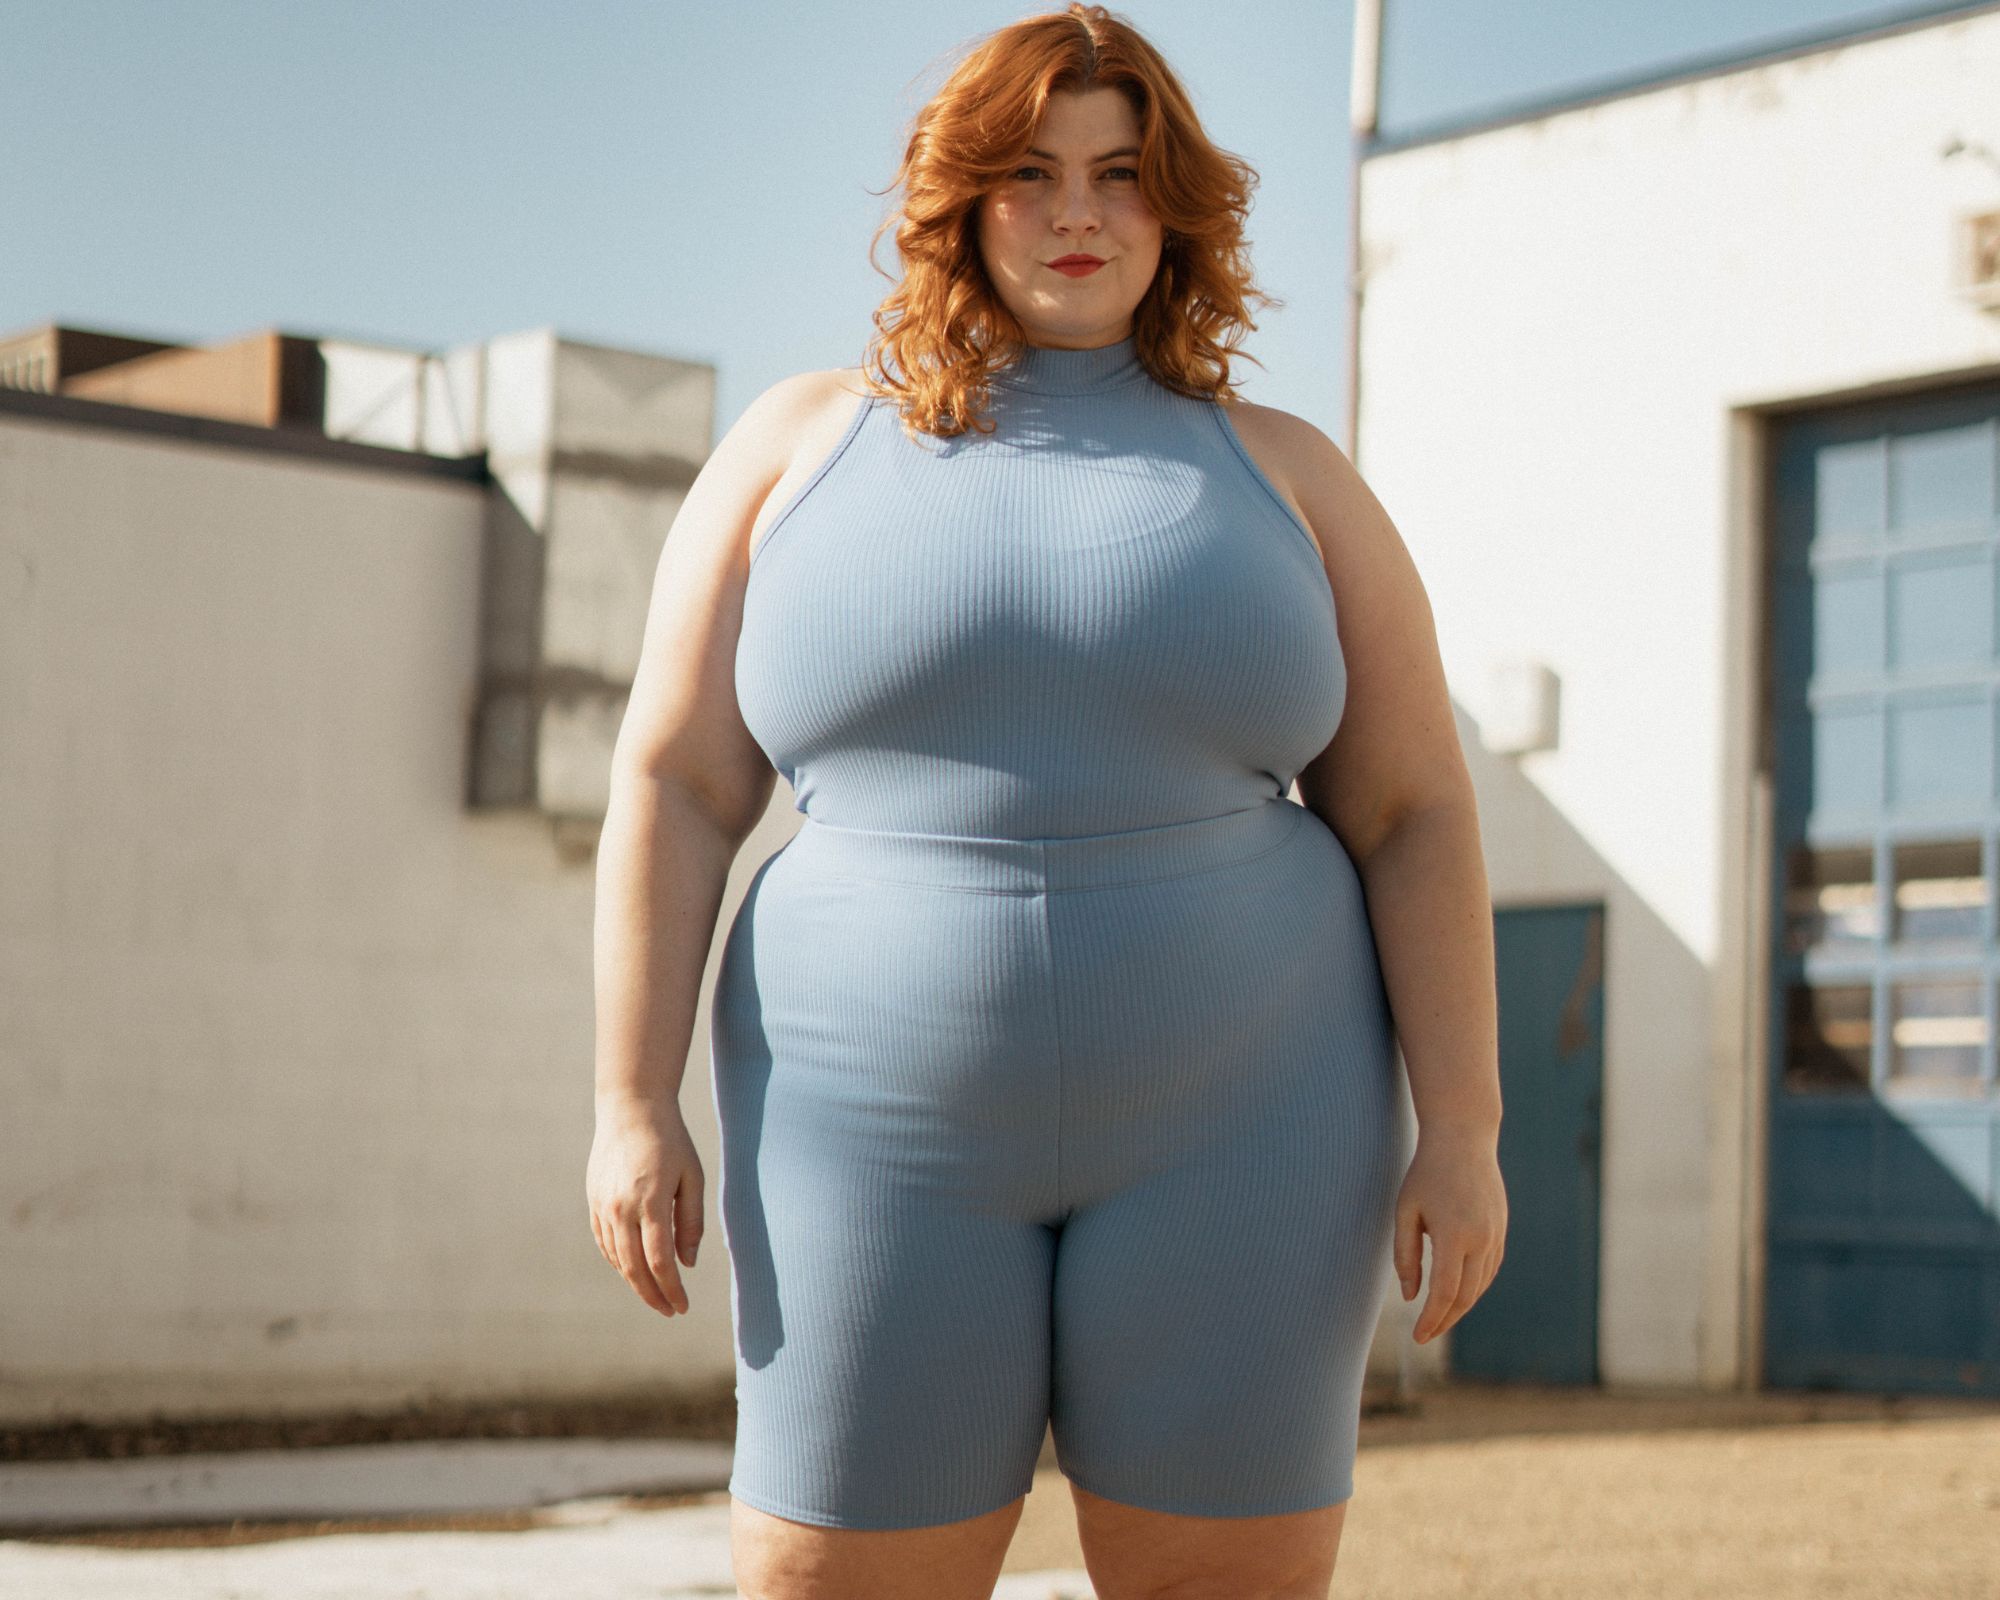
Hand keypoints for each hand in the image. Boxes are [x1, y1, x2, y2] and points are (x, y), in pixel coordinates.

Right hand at [586, 1098, 705, 1317]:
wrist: (630, 1109)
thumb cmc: (670, 1141)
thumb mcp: (692, 1177)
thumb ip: (691, 1222)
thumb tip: (687, 1264)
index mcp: (651, 1202)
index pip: (659, 1262)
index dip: (672, 1289)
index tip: (683, 1306)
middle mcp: (621, 1208)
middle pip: (635, 1268)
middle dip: (653, 1295)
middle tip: (671, 1310)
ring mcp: (603, 1205)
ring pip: (617, 1258)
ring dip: (636, 1282)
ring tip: (656, 1294)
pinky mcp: (594, 1201)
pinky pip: (604, 1242)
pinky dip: (619, 1262)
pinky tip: (634, 1270)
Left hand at [1393, 1125, 1506, 1343]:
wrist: (1463, 1138)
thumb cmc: (1426, 1173)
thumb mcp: (1405, 1211)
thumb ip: (1406, 1256)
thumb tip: (1411, 1297)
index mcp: (1455, 1235)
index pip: (1444, 1293)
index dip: (1431, 1320)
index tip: (1417, 1337)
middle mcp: (1481, 1239)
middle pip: (1465, 1296)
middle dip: (1445, 1320)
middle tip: (1425, 1335)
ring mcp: (1496, 1235)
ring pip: (1480, 1286)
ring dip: (1460, 1306)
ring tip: (1438, 1318)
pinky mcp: (1502, 1230)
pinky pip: (1489, 1270)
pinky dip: (1474, 1287)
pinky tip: (1458, 1293)